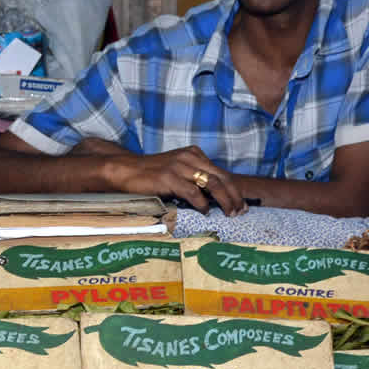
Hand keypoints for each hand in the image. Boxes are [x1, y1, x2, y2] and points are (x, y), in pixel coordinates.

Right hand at [98, 144, 247, 215]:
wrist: (126, 170)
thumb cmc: (152, 175)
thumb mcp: (178, 170)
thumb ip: (195, 178)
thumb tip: (216, 198)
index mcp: (194, 154)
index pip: (221, 172)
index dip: (234, 189)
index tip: (241, 204)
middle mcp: (190, 157)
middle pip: (221, 177)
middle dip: (234, 196)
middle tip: (240, 211)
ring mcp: (180, 166)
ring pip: (212, 183)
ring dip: (224, 200)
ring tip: (229, 213)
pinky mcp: (169, 177)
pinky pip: (193, 191)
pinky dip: (202, 203)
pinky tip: (205, 211)